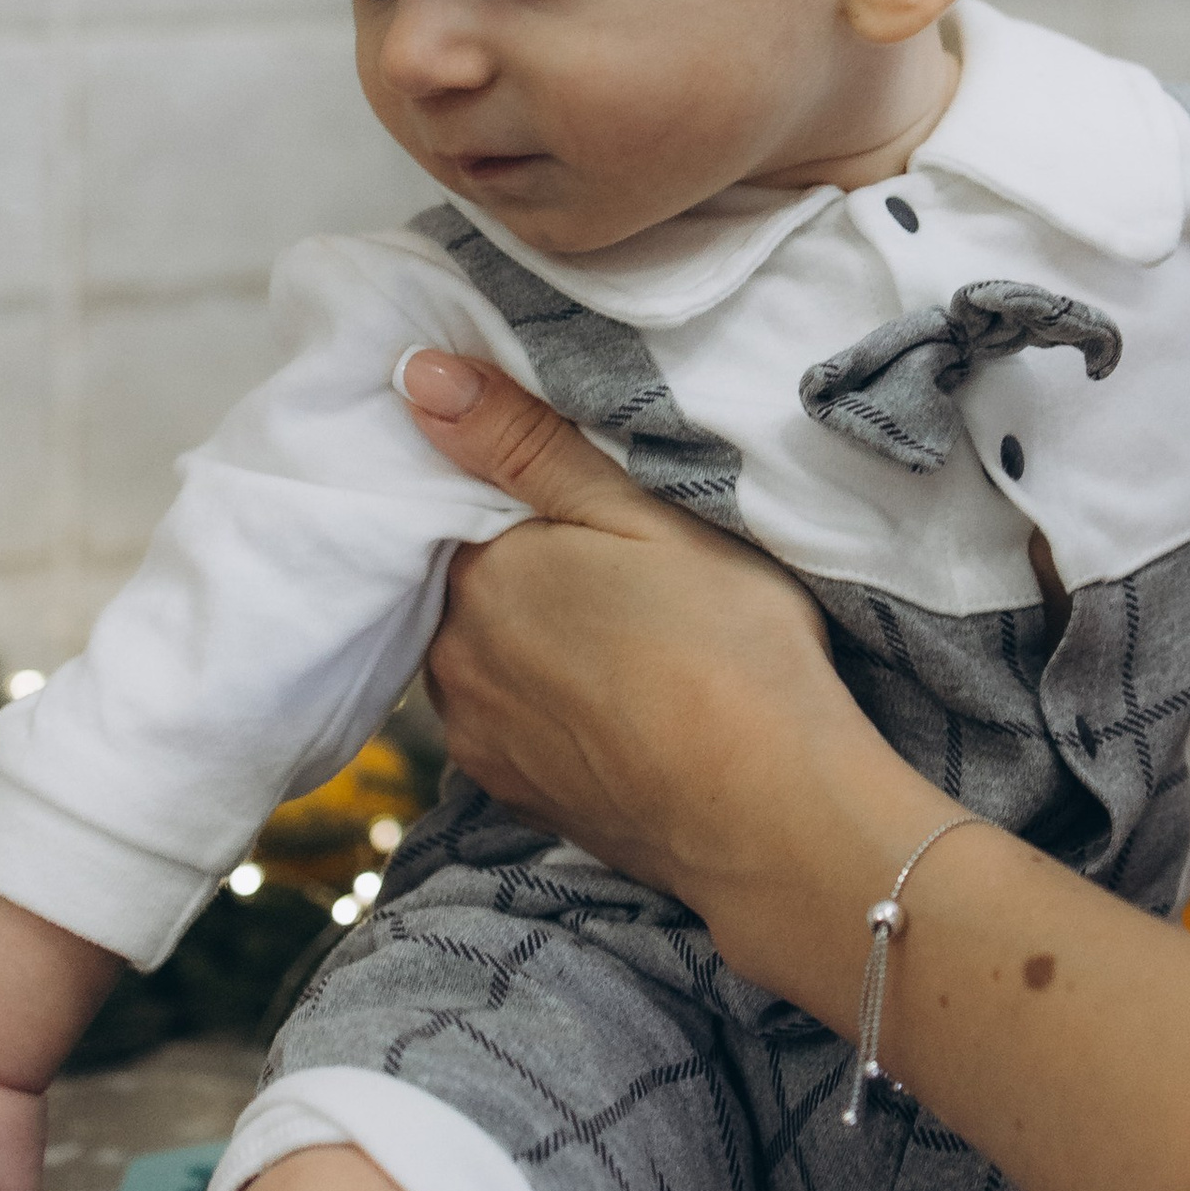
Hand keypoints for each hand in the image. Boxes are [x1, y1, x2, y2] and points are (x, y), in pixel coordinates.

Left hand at [396, 353, 879, 906]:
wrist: (772, 814)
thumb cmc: (726, 647)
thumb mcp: (639, 514)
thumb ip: (523, 443)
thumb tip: (417, 376)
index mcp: (479, 578)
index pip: (461, 514)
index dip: (522, 504)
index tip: (586, 512)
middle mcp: (453, 665)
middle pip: (472, 593)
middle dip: (527, 579)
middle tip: (621, 575)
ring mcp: (481, 743)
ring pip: (489, 665)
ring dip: (534, 650)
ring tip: (628, 645)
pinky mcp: (518, 800)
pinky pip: (514, 731)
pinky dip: (553, 714)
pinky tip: (622, 708)